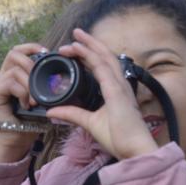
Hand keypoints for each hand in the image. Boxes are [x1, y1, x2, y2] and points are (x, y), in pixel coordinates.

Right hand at [0, 42, 45, 162]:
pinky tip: (26, 104)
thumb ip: (46, 86)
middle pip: (13, 53)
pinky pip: (9, 83)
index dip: (31, 47)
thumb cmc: (30, 120)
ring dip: (29, 83)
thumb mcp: (42, 98)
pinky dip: (22, 93)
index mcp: (15, 73)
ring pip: (15, 70)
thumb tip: (63, 76)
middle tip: (39, 77)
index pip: (19, 50)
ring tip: (34, 99)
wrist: (15, 139)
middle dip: (30, 61)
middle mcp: (4, 75)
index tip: (46, 52)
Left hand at [46, 28, 157, 159]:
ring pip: (104, 58)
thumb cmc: (119, 138)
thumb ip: (72, 114)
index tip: (74, 47)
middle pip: (105, 56)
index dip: (89, 54)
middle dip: (90, 43)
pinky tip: (80, 50)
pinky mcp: (117, 93)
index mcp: (115, 90)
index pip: (102, 66)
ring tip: (75, 36)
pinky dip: (91, 57)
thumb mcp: (89, 123)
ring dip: (89, 46)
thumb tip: (52, 111)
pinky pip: (103, 70)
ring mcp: (120, 87)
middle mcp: (119, 85)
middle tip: (75, 33)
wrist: (134, 151)